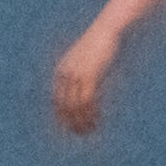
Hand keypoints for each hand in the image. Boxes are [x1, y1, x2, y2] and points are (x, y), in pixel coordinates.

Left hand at [52, 22, 121, 136]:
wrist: (109, 31)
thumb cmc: (101, 47)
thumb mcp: (89, 64)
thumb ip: (85, 79)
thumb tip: (87, 96)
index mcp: (61, 71)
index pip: (56, 100)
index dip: (61, 117)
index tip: (69, 129)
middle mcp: (65, 73)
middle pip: (63, 105)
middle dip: (71, 122)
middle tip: (81, 134)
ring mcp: (76, 74)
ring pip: (75, 106)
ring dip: (82, 121)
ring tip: (90, 131)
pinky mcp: (89, 75)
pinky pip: (87, 100)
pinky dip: (91, 114)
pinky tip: (96, 121)